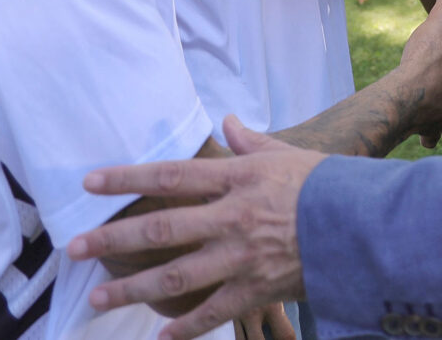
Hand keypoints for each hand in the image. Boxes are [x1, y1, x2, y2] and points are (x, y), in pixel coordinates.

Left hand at [72, 118, 321, 339]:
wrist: (366, 225)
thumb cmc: (326, 185)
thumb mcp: (288, 155)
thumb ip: (251, 142)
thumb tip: (227, 122)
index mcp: (237, 178)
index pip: (171, 175)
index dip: (128, 178)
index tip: (90, 183)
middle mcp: (232, 216)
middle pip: (161, 228)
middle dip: (113, 238)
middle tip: (75, 248)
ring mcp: (242, 257)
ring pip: (177, 275)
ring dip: (133, 289)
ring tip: (98, 299)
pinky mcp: (257, 289)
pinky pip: (214, 312)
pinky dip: (186, 327)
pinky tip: (160, 335)